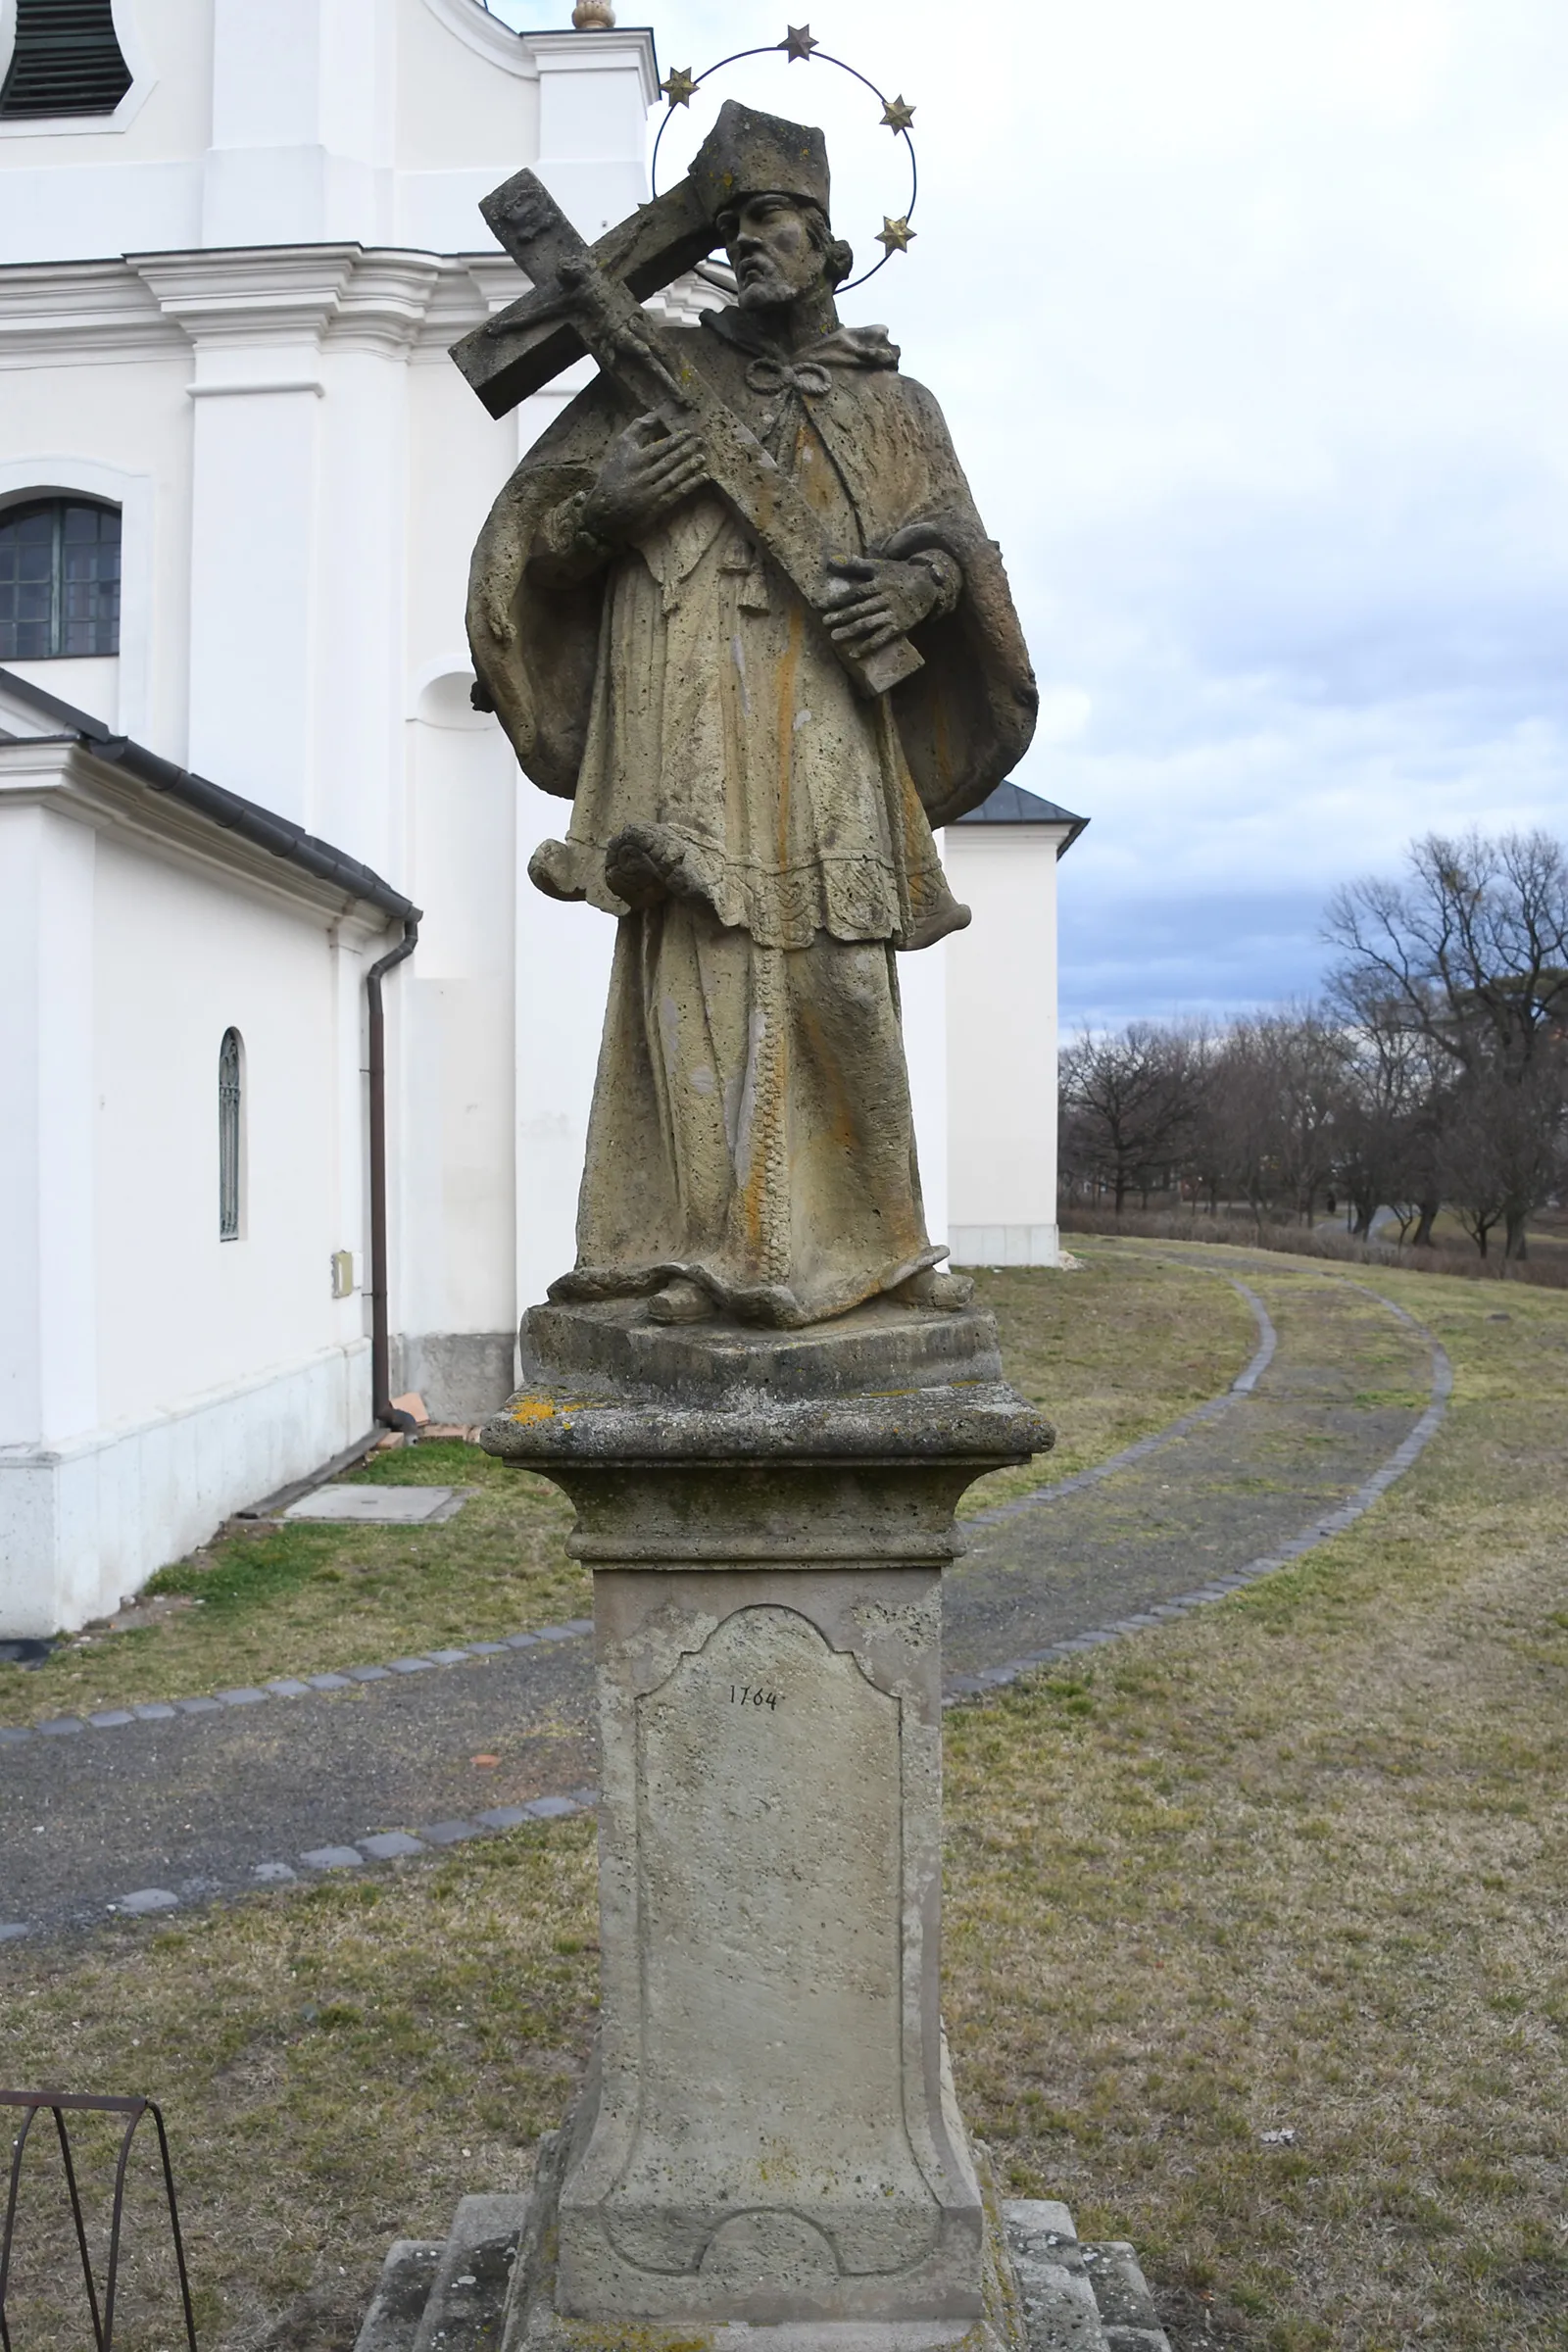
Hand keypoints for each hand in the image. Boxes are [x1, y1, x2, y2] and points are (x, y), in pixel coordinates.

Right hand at [581, 414, 706, 543]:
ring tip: (702, 457)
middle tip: (701, 441)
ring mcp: (650, 493)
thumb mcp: (620, 447)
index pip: (659, 447)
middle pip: (669, 461)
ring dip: (690, 467)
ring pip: (674, 477)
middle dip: (686, 450)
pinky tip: (703, 477)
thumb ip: (638, 428)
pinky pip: (677, 494)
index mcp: (634, 460)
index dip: (676, 439)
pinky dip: (691, 485)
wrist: (604, 511)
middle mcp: (642, 476)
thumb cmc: (614, 474)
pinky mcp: (656, 507)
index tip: (688, 433)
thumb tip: (657, 413)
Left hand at [822, 555, 944, 654]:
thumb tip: (830, 561)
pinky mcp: (899, 626)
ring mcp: (892, 613)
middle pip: (860, 609)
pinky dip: (868, 646)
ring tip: (834, 637)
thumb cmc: (898, 574)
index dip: (837, 599)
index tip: (821, 605)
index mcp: (878, 584)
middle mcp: (885, 599)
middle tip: (825, 622)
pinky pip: (882, 638)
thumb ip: (854, 565)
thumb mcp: (878, 567)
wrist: (928, 585)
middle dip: (842, 616)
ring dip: (851, 631)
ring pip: (869, 623)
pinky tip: (855, 653)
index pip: (855, 593)